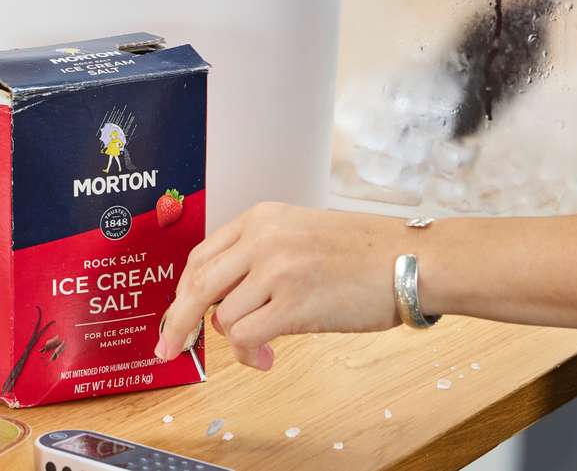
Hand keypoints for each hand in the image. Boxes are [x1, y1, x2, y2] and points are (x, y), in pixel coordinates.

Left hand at [154, 203, 409, 370]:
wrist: (408, 259)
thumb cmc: (364, 252)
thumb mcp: (301, 234)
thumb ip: (260, 257)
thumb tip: (222, 306)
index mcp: (262, 218)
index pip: (202, 256)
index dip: (184, 291)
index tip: (177, 315)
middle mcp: (263, 239)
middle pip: (197, 286)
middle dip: (178, 323)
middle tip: (168, 349)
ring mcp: (277, 270)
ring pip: (223, 318)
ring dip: (236, 343)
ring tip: (262, 351)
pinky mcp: (294, 304)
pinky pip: (246, 337)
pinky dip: (250, 355)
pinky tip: (267, 359)